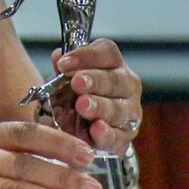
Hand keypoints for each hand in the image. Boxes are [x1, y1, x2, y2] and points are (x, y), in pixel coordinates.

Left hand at [48, 38, 143, 154]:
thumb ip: (62, 69)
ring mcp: (129, 111)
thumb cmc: (73, 96)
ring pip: (118, 109)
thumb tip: (59, 56)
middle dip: (95, 81)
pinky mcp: (126, 136)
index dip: (86, 56)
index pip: (106, 52)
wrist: (77, 127)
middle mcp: (127, 85)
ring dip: (100, 107)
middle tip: (77, 83)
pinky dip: (107, 134)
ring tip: (82, 106)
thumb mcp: (64, 79)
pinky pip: (119, 136)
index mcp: (113, 64)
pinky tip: (96, 129)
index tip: (63, 63)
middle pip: (114, 80)